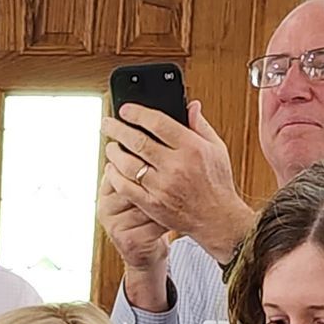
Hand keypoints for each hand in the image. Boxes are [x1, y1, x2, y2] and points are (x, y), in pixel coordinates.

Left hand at [102, 101, 253, 263]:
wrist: (216, 218)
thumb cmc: (216, 182)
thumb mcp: (216, 148)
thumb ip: (200, 125)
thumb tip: (191, 105)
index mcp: (191, 148)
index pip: (158, 123)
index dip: (138, 114)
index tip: (125, 110)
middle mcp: (175, 166)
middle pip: (139, 142)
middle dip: (118, 130)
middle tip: (107, 123)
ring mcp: (161, 187)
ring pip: (129, 164)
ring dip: (114, 153)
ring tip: (109, 145)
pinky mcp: (152, 204)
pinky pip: (126, 188)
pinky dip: (115, 176)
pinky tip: (111, 169)